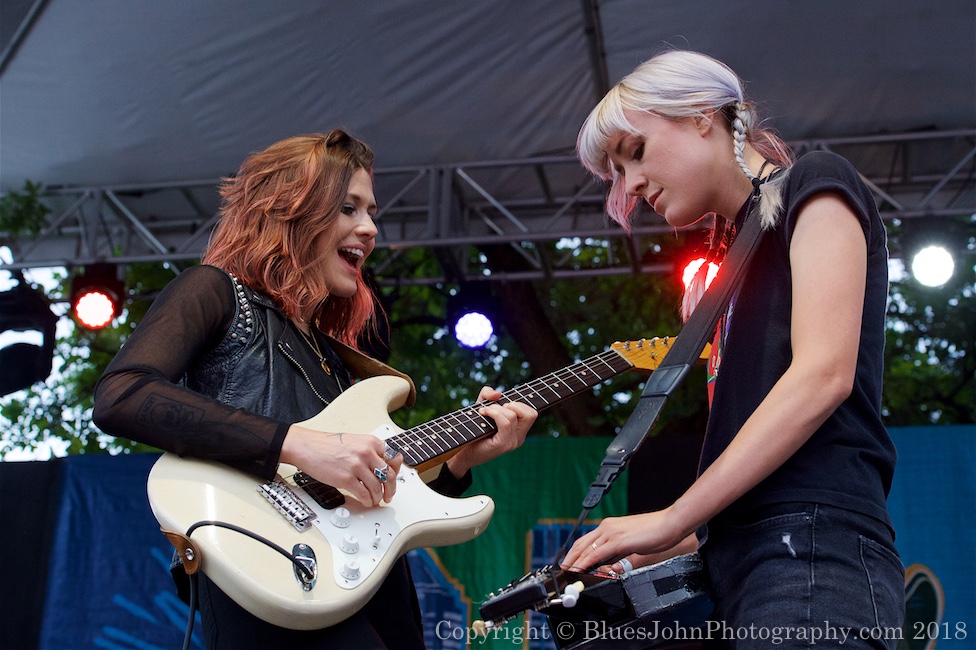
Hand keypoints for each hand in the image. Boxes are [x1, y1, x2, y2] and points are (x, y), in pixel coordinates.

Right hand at [279, 425, 402, 506]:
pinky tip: (366, 502)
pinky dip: (368, 501)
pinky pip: (364, 494)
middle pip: (389, 475)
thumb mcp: (355, 442)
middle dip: (391, 489)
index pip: (393, 459)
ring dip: (378, 497)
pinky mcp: (346, 479)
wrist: (307, 446)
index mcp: (371, 442)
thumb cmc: (328, 445)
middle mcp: (366, 453)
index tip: (393, 480)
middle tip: (389, 495)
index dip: (395, 472)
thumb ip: (370, 452)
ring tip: (375, 500)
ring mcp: (357, 466)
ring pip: (377, 488)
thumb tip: (383, 467)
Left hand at [446, 386, 536, 475]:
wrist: (461, 452)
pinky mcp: (502, 445)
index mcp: (519, 432)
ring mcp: (512, 443)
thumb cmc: (472, 429)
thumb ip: (488, 394)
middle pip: (531, 414)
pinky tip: (483, 412)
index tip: (503, 406)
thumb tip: (498, 394)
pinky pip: (505, 424)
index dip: (519, 404)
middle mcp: (519, 439)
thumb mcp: (481, 406)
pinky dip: (494, 413)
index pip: (532, 413)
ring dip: (496, 408)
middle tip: (496, 409)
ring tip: (484, 411)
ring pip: (513, 416)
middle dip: (513, 404)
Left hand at [560, 509, 686, 572]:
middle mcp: (607, 527)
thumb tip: (610, 563)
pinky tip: (581, 569)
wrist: (670, 524)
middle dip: (570, 558)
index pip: (586, 539)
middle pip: (581, 543)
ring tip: (567, 573)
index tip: (568, 562)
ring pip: (586, 549)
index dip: (574, 552)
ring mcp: (612, 533)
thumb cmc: (655, 532)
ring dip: (575, 562)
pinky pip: (597, 553)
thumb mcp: (631, 542)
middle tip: (562, 570)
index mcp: (609, 526)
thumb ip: (619, 551)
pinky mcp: (619, 541)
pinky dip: (586, 562)